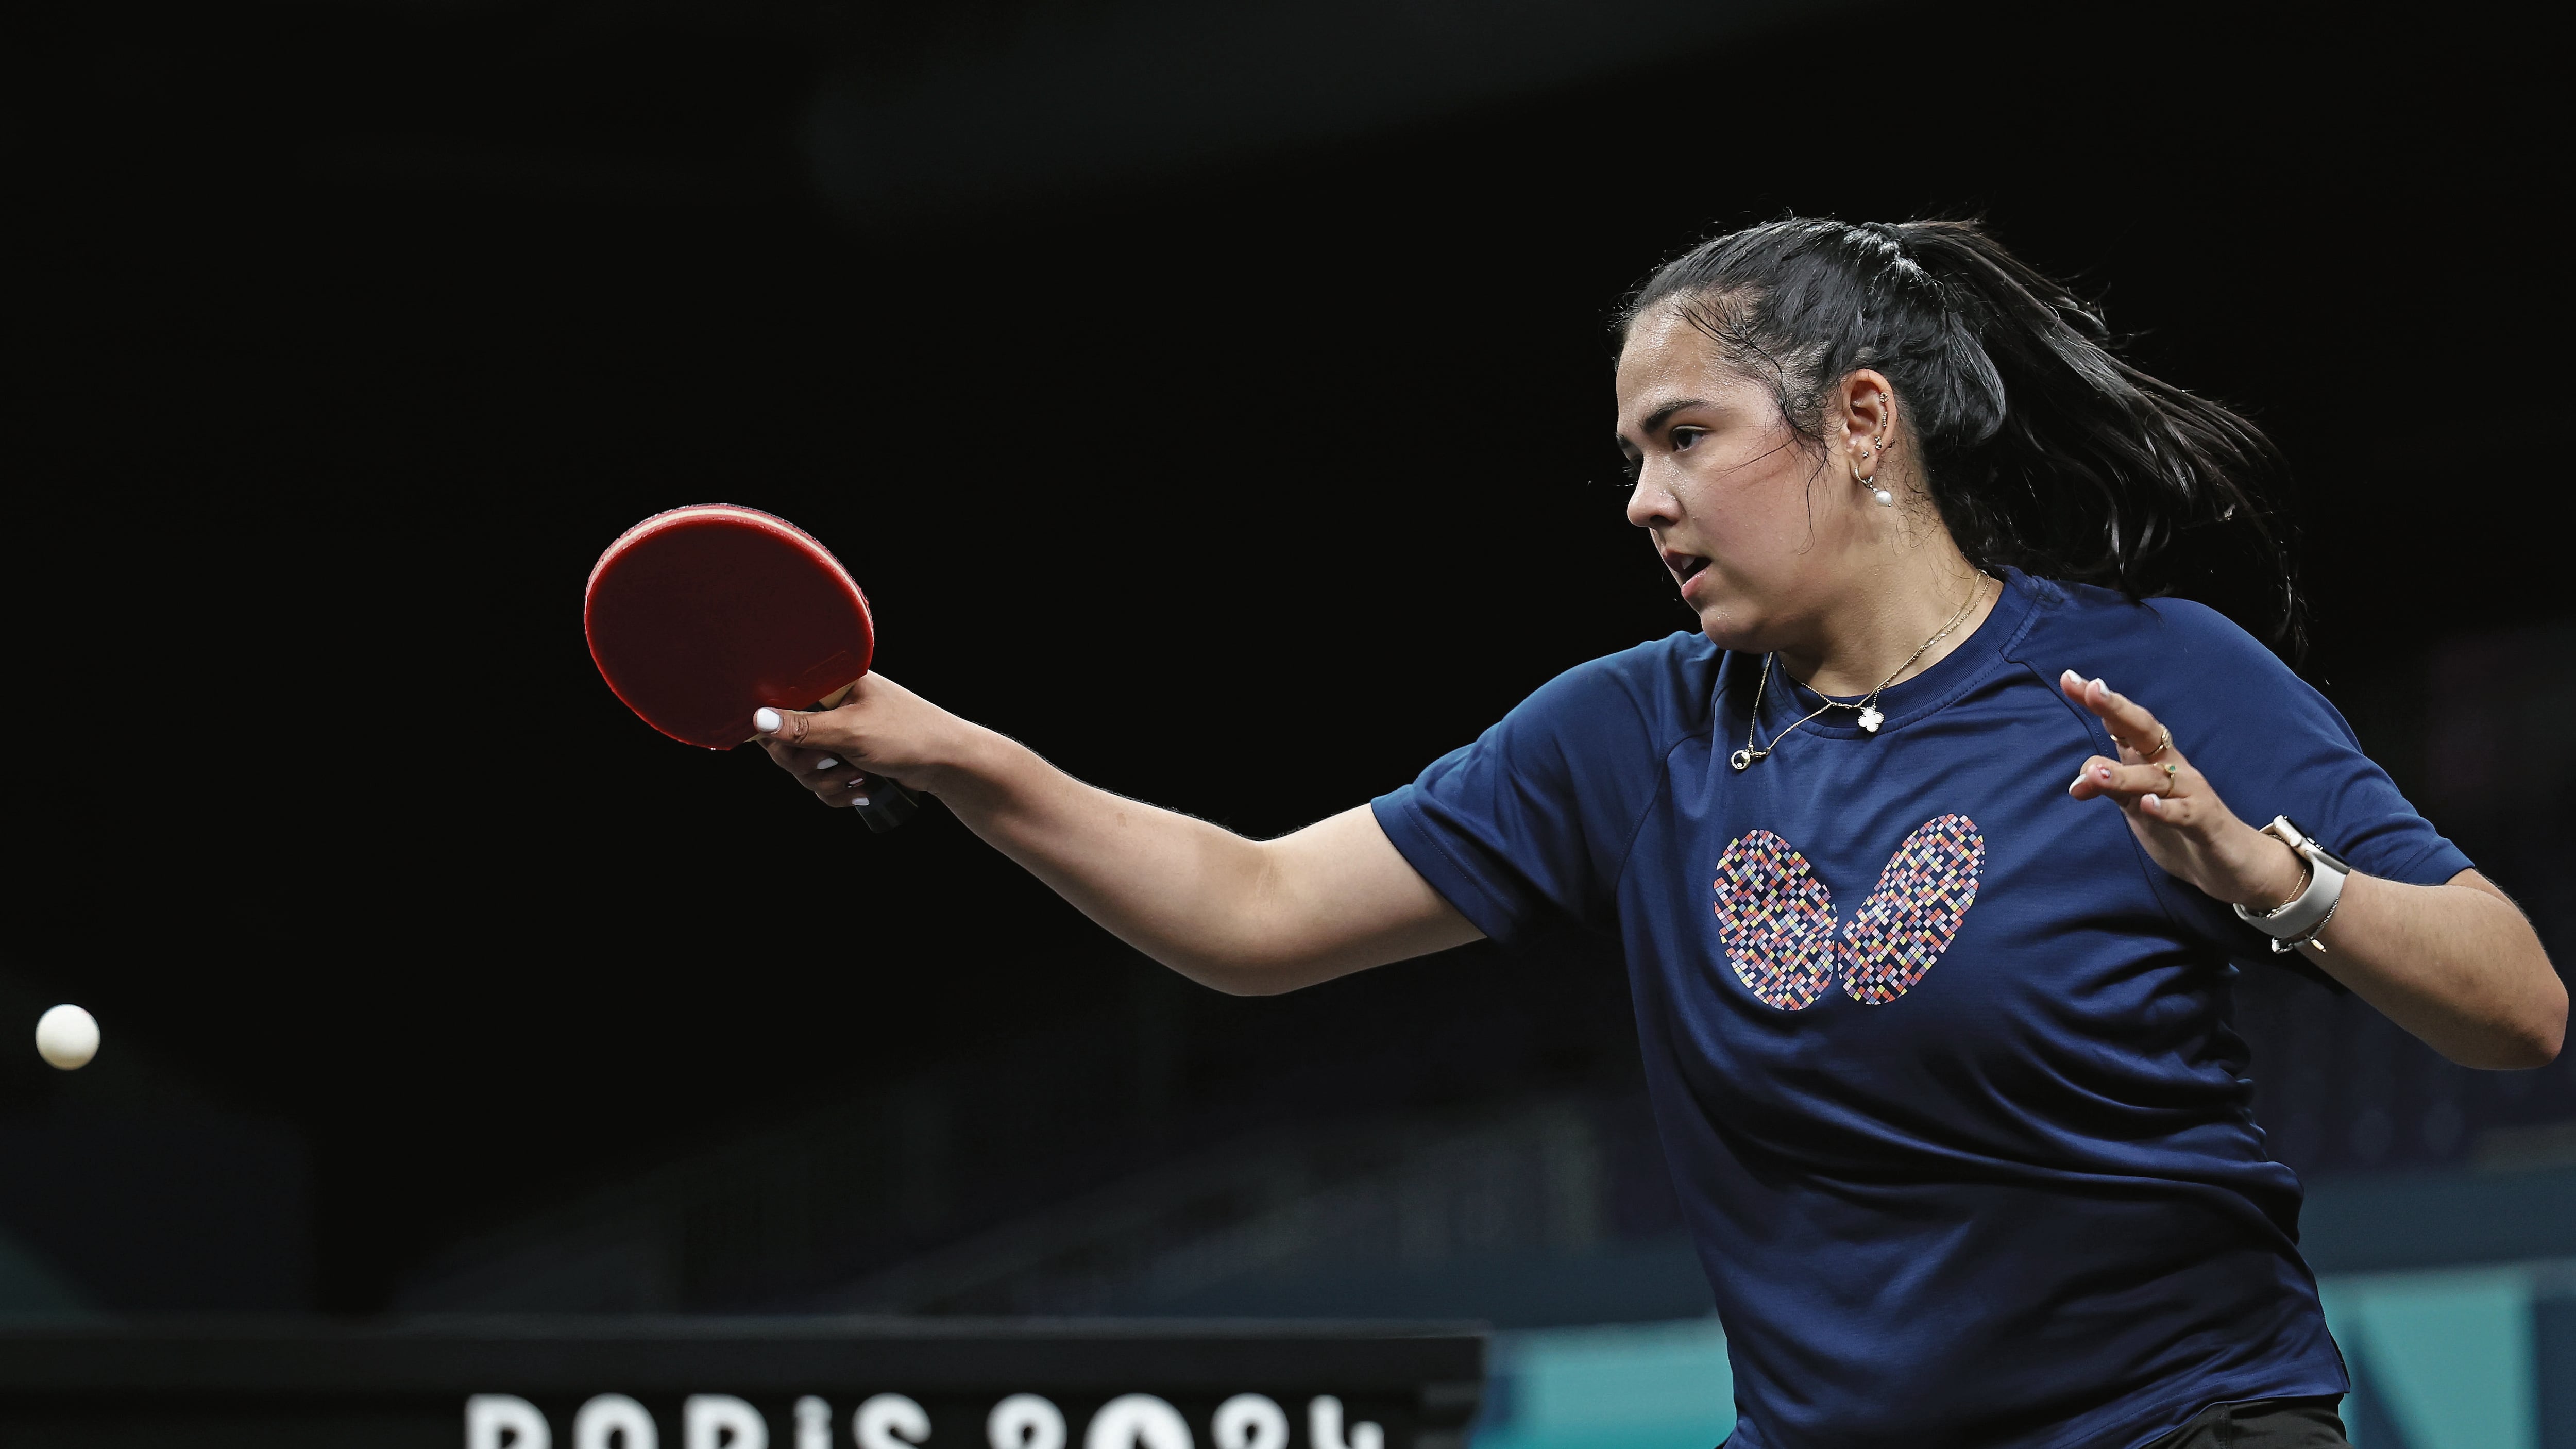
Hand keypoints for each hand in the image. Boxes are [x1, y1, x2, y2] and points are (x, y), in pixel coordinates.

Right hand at [749, 673, 972, 808]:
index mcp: (832, 683)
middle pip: (786, 744)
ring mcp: (840, 734)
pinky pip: (822, 783)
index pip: (779, 704)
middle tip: (833, 764)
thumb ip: (803, 728)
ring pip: (804, 769)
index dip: (778, 733)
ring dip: (828, 782)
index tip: (789, 749)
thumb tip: (758, 720)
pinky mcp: (848, 759)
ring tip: (859, 776)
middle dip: (808, 765)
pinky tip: (863, 788)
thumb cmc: (910, 735)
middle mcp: (832, 706)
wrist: (949, 764)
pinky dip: (839, 791)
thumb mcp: (852, 731)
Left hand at [2059, 670, 2307, 911]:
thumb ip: (2108, 789)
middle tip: (2093, 689)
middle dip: (2118, 709)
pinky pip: (2185, 813)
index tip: (2068, 679)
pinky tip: (2148, 805)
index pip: (2124, 726)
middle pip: (2145, 732)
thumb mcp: (2136, 806)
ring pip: (2156, 778)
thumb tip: (2076, 783)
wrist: (2231, 863)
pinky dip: (2167, 809)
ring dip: (2125, 775)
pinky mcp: (2206, 822)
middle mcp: (2172, 769)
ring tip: (2095, 773)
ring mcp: (2191, 793)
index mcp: (2153, 760)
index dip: (2101, 703)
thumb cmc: (2179, 826)